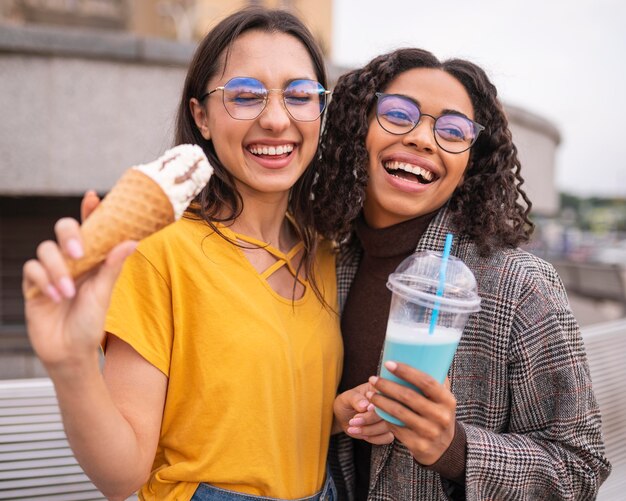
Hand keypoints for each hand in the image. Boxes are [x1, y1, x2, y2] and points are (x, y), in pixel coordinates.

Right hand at [22, 192, 135, 372]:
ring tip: (68, 293)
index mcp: (92, 260)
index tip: (93, 197)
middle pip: (63, 229)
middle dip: (70, 235)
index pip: (90, 229)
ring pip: (45, 248)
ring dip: (58, 269)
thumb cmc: (90, 323)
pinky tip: (54, 297)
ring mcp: (50, 271)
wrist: (69, 352)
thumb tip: (132, 240)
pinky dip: (43, 280)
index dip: (90, 211)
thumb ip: (113, 266)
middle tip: (79, 253)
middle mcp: (71, 261)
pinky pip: (31, 268)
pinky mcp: (33, 285)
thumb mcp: (103, 293)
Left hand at [333, 383, 393, 444]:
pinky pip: (388, 437)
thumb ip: (356, 399)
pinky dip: (374, 438)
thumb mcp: (347, 398)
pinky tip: (362, 435)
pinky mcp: (387, 430)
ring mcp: (389, 417)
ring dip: (369, 430)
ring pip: (388, 427)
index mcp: (380, 390)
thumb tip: (365, 405)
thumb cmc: (346, 403)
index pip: (386, 396)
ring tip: (353, 428)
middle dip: (369, 419)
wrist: (343, 418)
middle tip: (353, 421)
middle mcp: (388, 403)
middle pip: (388, 413)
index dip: (377, 405)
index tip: (363, 409)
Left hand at [367, 361, 455, 464]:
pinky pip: (396, 428)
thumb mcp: (443, 399)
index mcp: (448, 401)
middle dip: (386, 386)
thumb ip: (436, 380)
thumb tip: (423, 353)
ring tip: (370, 393)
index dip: (406, 371)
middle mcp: (441, 417)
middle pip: (408, 397)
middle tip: (373, 379)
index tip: (388, 363)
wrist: (444, 448)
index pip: (426, 382)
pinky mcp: (418, 445)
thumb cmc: (438, 414)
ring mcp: (430, 432)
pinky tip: (376, 409)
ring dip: (380, 401)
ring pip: (398, 413)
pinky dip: (384, 417)